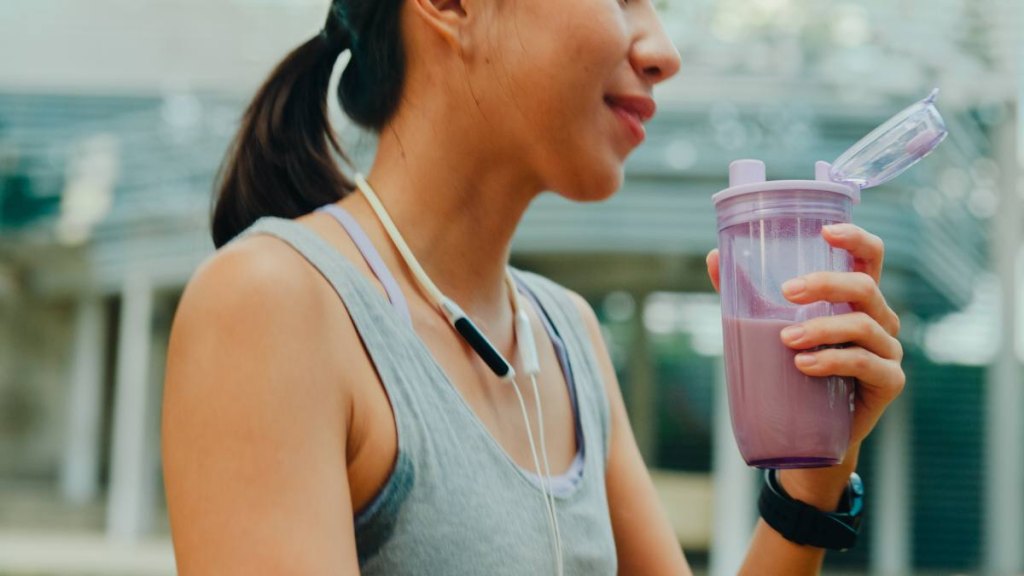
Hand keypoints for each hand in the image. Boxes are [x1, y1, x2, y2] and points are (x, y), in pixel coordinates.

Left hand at [706, 223, 905, 506]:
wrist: (808, 432)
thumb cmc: (792, 369)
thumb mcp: (768, 328)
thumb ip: (745, 293)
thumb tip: (714, 257)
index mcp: (856, 299)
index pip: (870, 257)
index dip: (856, 238)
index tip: (825, 230)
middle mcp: (879, 319)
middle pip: (866, 285)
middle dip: (826, 283)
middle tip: (787, 292)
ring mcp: (888, 351)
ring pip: (864, 324)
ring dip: (822, 328)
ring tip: (787, 339)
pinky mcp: (889, 382)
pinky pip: (867, 364)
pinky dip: (834, 361)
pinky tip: (804, 365)